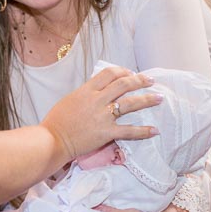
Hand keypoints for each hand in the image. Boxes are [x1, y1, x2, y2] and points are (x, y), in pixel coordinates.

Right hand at [40, 66, 160, 160]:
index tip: (130, 74)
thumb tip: (98, 91)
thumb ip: (86, 94)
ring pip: (130, 104)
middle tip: (150, 81)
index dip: (123, 71)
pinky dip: (143, 131)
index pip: (109, 74)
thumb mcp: (69, 99)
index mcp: (86, 90)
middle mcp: (97, 100)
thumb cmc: (56, 121)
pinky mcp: (106, 133)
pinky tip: (154, 130)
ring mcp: (103, 116)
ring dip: (147, 100)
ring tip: (159, 98)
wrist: (52, 140)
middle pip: (123, 84)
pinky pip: (129, 131)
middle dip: (140, 81)